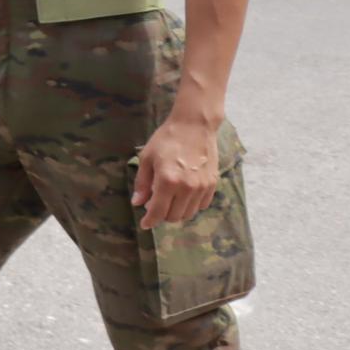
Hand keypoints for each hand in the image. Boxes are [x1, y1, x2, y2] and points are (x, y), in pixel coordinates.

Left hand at [132, 113, 220, 228]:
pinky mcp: (212, 184)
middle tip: (154, 207)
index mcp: (168, 181)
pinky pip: (201, 206)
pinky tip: (183, 196)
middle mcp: (187, 188)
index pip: (158, 211)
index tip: (145, 224)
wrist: (194, 126)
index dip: (150, 221)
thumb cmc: (166, 139)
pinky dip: (190, 206)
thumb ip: (142, 183)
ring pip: (188, 214)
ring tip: (168, 201)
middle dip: (162, 216)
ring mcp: (202, 187)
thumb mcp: (147, 158)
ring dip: (176, 212)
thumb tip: (137, 203)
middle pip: (174, 216)